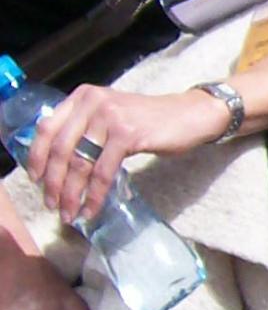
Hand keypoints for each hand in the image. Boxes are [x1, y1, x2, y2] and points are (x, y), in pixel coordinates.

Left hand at [25, 85, 229, 223]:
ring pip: (80, 162)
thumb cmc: (150, 120)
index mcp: (84, 96)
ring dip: (71, 194)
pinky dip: (94, 195)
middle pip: (61, 148)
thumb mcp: (110, 115)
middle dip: (53, 183)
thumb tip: (58, 163)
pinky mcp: (127, 134)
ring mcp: (110, 117)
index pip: (47, 127)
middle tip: (52, 205)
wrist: (190, 115)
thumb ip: (85, 127)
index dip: (37, 156)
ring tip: (69, 213)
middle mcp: (93, 102)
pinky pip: (103, 172)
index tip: (36, 180)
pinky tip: (91, 208)